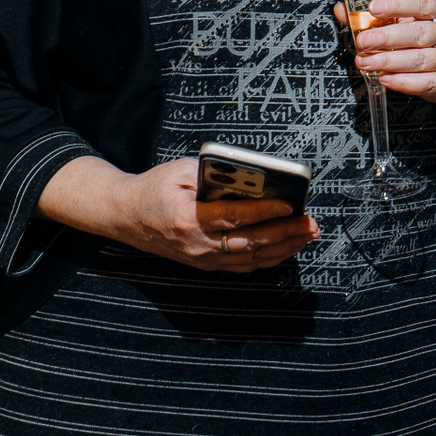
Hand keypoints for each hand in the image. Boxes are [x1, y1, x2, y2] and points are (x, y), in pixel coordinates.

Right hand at [106, 157, 319, 272]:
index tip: (290, 206)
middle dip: (285, 234)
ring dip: (283, 248)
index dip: (265, 212)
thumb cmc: (154, 188)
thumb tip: (253, 178)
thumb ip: (214, 175)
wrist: (125, 216)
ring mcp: (201, 259)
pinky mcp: (204, 264)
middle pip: (249, 242)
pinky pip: (242, 265)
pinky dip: (268, 258)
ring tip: (307, 235)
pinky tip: (286, 248)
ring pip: (250, 258)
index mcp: (188, 218)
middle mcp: (196, 245)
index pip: (234, 217)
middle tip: (311, 224)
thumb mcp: (180, 171)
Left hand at [335, 0, 435, 115]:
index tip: (373, 8)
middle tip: (363, 41)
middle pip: (420, 33)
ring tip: (365, 61)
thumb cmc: (425, 40)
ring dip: (389, 61)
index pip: (423, 2)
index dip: (398, 5)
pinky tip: (384, 78)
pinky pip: (424, 82)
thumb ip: (376, 17)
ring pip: (420, 60)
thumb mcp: (407, 23)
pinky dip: (402, 81)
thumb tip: (342, 10)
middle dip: (387, 37)